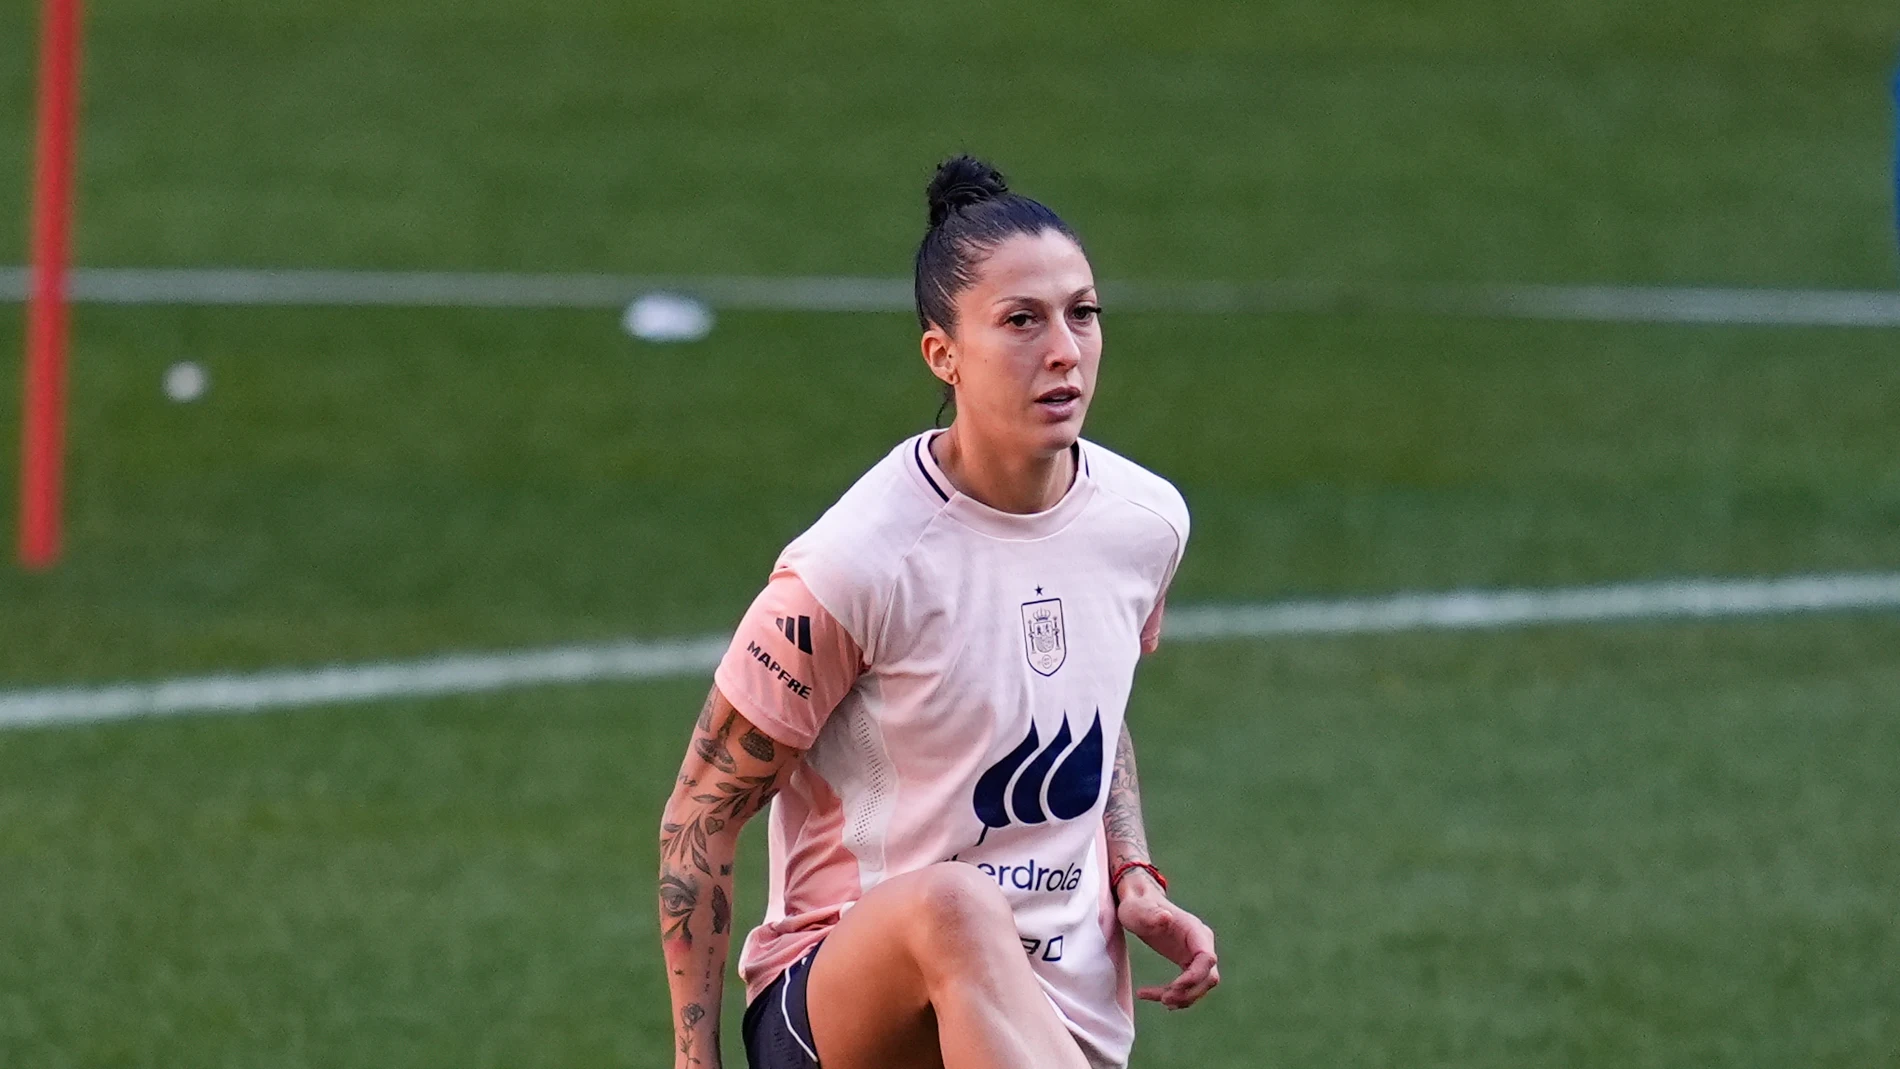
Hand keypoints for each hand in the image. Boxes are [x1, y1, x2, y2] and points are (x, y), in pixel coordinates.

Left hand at [1115, 873, 1218, 1008]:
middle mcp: (1201, 943)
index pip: (1207, 958)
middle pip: (1209, 977)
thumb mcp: (1139, 910)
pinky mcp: (1188, 963)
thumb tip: (1166, 918)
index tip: (1174, 987)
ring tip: (1159, 999)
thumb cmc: (1138, 906)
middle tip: (1164, 1000)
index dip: (1195, 977)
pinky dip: (1177, 996)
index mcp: (1194, 930)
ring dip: (1183, 998)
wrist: (1140, 905)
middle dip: (1189, 992)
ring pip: (1201, 985)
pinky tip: (1158, 998)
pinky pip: (1190, 986)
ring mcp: (1196, 954)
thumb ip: (1151, 914)